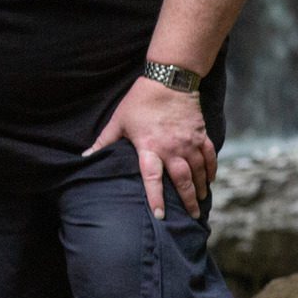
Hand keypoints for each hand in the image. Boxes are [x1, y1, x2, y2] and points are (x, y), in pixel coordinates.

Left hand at [84, 76, 215, 218]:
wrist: (168, 81)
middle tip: (192, 216)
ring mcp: (189, 142)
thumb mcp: (118, 121)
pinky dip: (211, 170)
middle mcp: (171, 148)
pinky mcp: (201, 135)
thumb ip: (104, 141)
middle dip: (188, 200)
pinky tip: (211, 180)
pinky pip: (210, 157)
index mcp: (149, 147)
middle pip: (182, 180)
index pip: (152, 178)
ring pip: (198, 171)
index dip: (156, 198)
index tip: (160, 215)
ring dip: (200, 188)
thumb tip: (85, 156)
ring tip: (201, 201)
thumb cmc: (139, 102)